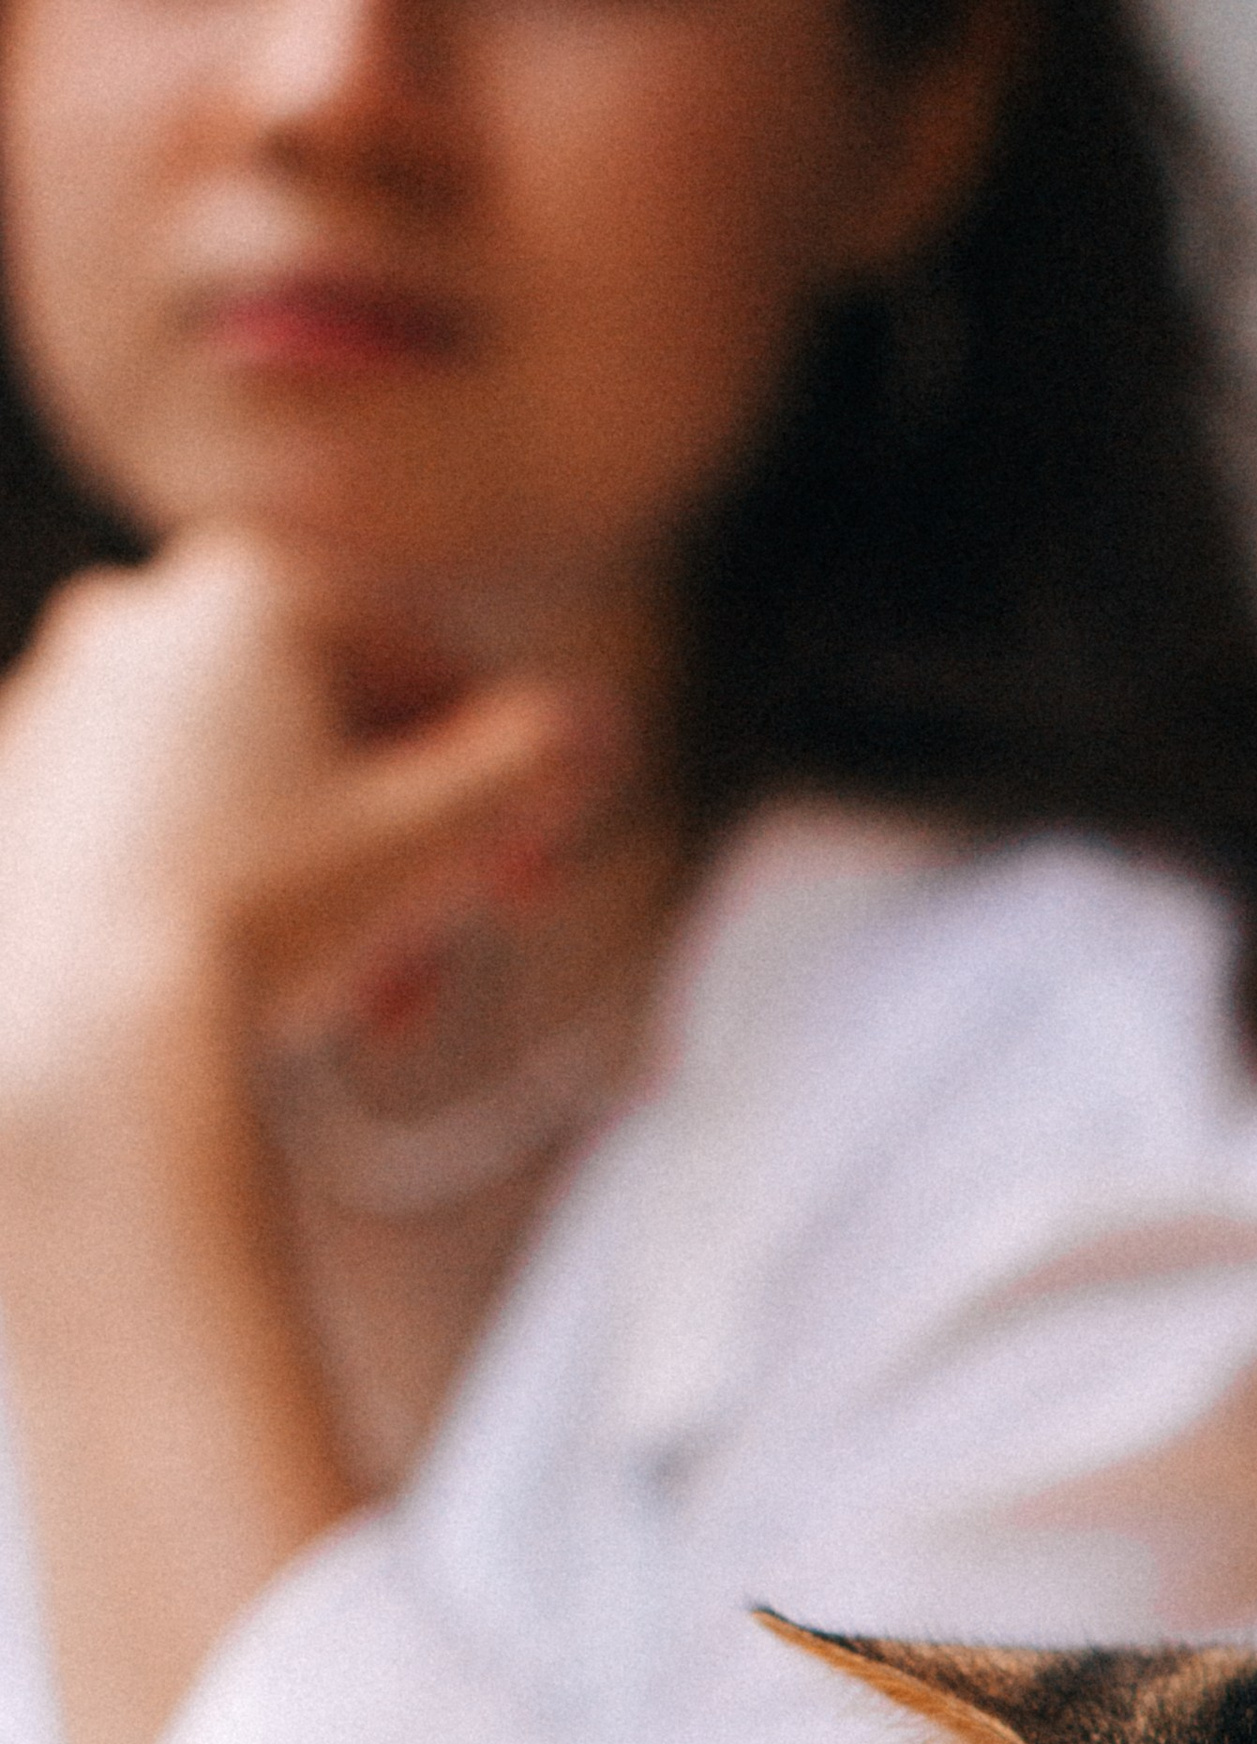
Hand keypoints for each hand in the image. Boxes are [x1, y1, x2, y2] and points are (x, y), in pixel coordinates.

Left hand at [0, 524, 611, 1120]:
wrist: (90, 1042)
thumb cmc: (266, 919)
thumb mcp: (444, 838)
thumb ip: (538, 767)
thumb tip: (597, 726)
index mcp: (251, 586)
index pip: (431, 671)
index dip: (508, 788)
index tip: (530, 886)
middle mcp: (137, 612)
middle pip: (333, 734)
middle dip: (407, 858)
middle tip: (439, 966)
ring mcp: (57, 702)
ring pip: (247, 788)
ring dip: (328, 890)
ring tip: (352, 1003)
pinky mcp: (11, 801)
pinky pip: (159, 833)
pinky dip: (224, 895)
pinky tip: (252, 989)